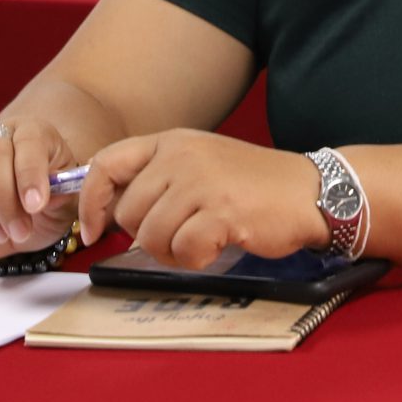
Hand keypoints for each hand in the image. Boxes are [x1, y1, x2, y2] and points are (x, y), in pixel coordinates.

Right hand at [0, 119, 78, 257]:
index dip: (30, 173)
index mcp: (31, 132)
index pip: (28, 141)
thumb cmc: (48, 203)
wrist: (24, 220)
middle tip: (21, 231)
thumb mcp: (67, 201)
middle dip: (6, 201)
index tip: (36, 206)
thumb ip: (64, 196)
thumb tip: (48, 198)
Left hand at [77, 130, 326, 268]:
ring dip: (174, 252)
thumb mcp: (199, 164)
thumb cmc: (251, 186)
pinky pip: (184, 251)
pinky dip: (197, 260)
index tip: (94, 231)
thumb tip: (107, 215)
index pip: (106, 164)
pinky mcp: (222, 211)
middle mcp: (181, 155)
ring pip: (151, 237)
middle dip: (148, 237)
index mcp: (171, 141)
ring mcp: (201, 182)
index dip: (91, 202)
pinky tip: (219, 246)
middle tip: (181, 237)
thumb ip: (157, 180)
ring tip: (203, 240)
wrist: (310, 191)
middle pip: (128, 213)